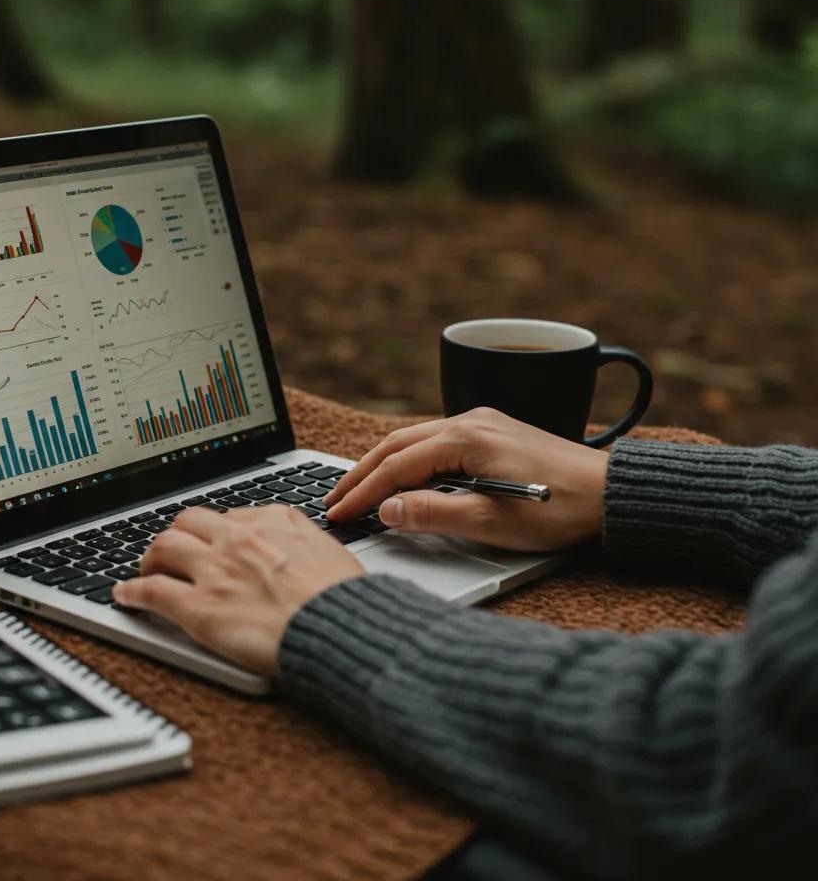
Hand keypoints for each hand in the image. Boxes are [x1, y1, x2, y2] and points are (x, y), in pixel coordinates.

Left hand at [112, 505, 363, 675]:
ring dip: (151, 557)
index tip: (209, 540)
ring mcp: (216, 570)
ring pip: (164, 547)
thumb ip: (301, 539)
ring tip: (147, 568)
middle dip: (178, 535)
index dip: (213, 531)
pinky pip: (152, 591)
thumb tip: (291, 543)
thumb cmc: (344, 600)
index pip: (229, 516)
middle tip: (174, 551)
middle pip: (189, 521)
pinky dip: (132, 591)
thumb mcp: (329, 550)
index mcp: (274, 520)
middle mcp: (240, 537)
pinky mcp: (199, 607)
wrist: (342, 630)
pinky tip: (125, 595)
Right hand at [325, 407, 608, 552]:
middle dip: (361, 474)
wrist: (611, 494)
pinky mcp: (492, 433)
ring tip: (356, 489)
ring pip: (414, 439)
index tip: (338, 514)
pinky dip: (407, 459)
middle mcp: (469, 421)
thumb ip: (434, 514)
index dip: (363, 493)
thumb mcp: (492, 521)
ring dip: (382, 464)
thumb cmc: (560, 510)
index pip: (397, 466)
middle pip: (397, 444)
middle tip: (333, 500)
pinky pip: (434, 441)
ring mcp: (481, 423)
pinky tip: (400, 475)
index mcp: (465, 438)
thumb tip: (387, 510)